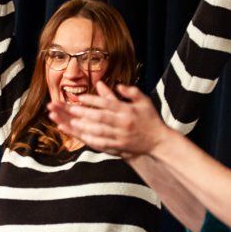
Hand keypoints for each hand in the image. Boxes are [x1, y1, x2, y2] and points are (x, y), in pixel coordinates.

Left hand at [47, 82, 169, 155]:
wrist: (159, 141)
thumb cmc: (151, 119)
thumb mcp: (144, 101)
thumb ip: (132, 92)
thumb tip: (118, 85)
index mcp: (128, 110)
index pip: (108, 103)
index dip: (93, 100)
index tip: (80, 97)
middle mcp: (124, 123)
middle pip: (100, 117)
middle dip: (84, 113)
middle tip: (71, 108)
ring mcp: (121, 136)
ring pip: (100, 131)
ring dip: (85, 127)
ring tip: (72, 122)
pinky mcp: (120, 146)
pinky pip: (103, 144)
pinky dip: (92, 140)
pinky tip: (82, 136)